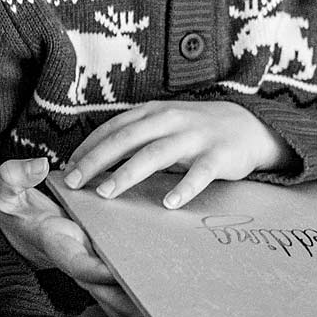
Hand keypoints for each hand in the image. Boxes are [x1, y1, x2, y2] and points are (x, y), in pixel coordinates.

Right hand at [0, 157, 139, 316]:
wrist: (15, 223)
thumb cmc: (12, 207)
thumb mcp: (4, 188)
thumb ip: (17, 176)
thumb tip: (39, 167)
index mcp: (55, 243)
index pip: (77, 262)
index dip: (96, 271)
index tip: (115, 272)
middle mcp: (72, 258)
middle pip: (98, 286)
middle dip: (120, 296)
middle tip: (147, 303)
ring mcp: (83, 262)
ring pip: (106, 289)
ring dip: (127, 302)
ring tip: (153, 309)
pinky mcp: (92, 260)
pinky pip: (108, 284)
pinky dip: (124, 298)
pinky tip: (143, 311)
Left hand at [63, 101, 292, 207]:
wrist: (249, 126)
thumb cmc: (196, 131)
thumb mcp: (164, 126)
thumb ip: (135, 139)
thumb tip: (95, 163)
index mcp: (153, 113)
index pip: (114, 128)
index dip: (89, 148)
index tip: (67, 170)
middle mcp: (171, 120)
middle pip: (127, 139)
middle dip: (98, 161)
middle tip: (75, 183)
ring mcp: (195, 137)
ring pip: (157, 154)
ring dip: (129, 173)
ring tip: (107, 193)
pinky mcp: (218, 155)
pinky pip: (200, 173)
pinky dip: (184, 188)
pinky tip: (169, 204)